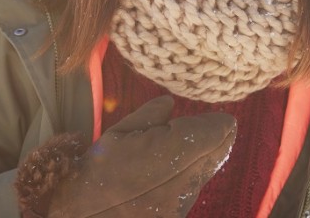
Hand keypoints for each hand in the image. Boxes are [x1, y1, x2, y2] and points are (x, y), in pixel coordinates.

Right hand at [16, 96, 235, 217]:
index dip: (220, 125)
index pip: (211, 135)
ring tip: (207, 143)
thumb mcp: (119, 133)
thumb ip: (149, 116)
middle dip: (220, 139)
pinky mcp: (175, 215)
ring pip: (205, 174)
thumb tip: (169, 103)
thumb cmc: (98, 169)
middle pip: (215, 155)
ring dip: (208, 158)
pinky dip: (194, 176)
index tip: (224, 118)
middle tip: (225, 127)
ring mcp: (181, 202)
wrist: (84, 215)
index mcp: (171, 151)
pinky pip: (193, 190)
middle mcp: (184, 179)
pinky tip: (185, 168)